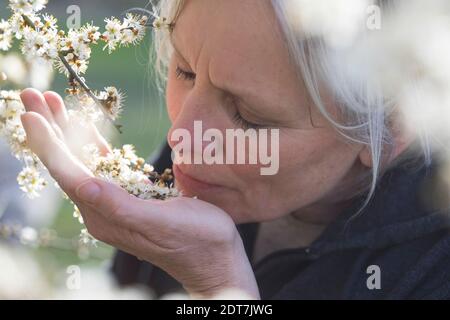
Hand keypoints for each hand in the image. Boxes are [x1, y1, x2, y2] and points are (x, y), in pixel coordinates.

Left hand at [19, 88, 259, 298]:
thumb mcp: (160, 223)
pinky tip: (84, 127)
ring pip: (82, 161)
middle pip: (67, 163)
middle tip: (31, 95)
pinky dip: (91, 143)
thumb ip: (121, 206)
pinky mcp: (131, 195)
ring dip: (66, 131)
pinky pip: (103, 165)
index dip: (48, 143)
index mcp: (105, 215)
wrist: (215, 257)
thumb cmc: (196, 241)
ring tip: (51, 102)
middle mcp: (103, 209)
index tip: (30, 114)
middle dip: (49, 129)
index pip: (67, 174)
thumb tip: (85, 186)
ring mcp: (115, 201)